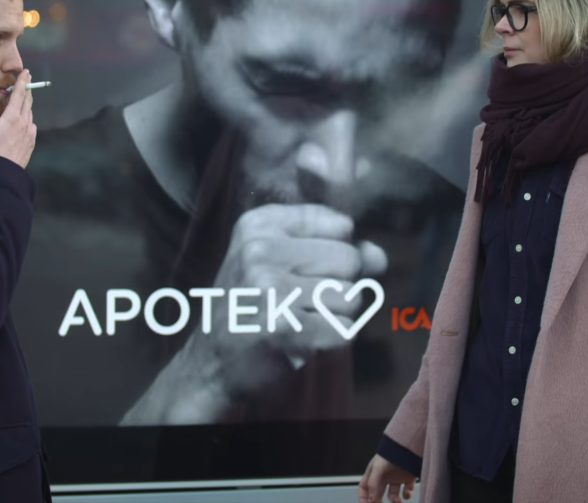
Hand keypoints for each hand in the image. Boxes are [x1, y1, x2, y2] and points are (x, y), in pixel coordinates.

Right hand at [0, 69, 36, 168]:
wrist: (3, 171)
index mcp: (12, 117)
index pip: (19, 94)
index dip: (22, 82)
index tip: (26, 72)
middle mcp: (24, 122)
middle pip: (27, 101)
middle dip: (27, 90)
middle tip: (28, 80)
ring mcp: (30, 132)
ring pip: (30, 113)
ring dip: (27, 104)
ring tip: (23, 100)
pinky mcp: (32, 141)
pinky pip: (31, 125)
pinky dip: (27, 119)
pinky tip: (23, 121)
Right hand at [121, 203, 387, 424]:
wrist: (209, 363)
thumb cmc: (254, 307)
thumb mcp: (282, 263)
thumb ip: (337, 249)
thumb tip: (379, 257)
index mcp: (258, 224)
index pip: (340, 224)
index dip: (333, 254)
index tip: (301, 271)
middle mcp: (260, 250)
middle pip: (350, 260)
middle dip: (338, 286)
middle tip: (299, 302)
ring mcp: (270, 289)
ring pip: (351, 297)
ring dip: (334, 316)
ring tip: (298, 320)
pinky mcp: (284, 328)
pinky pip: (345, 330)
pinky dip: (331, 341)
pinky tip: (300, 340)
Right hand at [358, 454, 416, 502]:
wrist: (409, 446)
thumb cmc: (390, 454)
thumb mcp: (377, 468)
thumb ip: (372, 485)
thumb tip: (371, 501)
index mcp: (374, 473)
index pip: (364, 487)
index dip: (363, 498)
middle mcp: (384, 476)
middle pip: (377, 494)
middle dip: (378, 502)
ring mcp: (396, 478)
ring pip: (393, 495)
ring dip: (395, 500)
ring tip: (398, 501)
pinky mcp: (408, 478)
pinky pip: (407, 491)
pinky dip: (407, 495)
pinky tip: (406, 493)